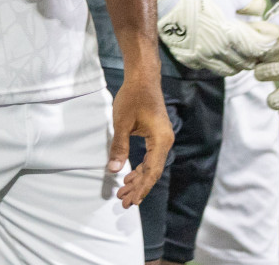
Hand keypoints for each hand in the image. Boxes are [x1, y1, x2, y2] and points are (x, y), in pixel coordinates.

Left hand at [108, 73, 172, 208]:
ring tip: (124, 191)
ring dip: (138, 179)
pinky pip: (150, 157)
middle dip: (138, 187)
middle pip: (153, 172)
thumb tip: (113, 170)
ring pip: (151, 165)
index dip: (142, 188)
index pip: (152, 171)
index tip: (131, 201)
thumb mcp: (122, 123)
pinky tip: (130, 174)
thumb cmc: (133, 97)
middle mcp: (165, 141)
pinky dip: (140, 168)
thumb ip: (119, 147)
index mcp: (161, 140)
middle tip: (123, 201)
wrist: (143, 77)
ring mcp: (162, 138)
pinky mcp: (157, 135)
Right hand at [155, 0, 278, 75]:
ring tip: (240, 46)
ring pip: (232, 70)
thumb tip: (263, 10)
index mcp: (231, 34)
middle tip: (258, 39)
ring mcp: (203, 58)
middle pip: (249, 62)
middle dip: (257, 52)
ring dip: (240, 60)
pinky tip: (219, 49)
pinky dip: (221, 62)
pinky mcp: (190, 60)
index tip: (272, 30)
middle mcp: (219, 51)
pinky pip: (212, 68)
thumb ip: (251, 3)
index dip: (270, 39)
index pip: (261, 47)